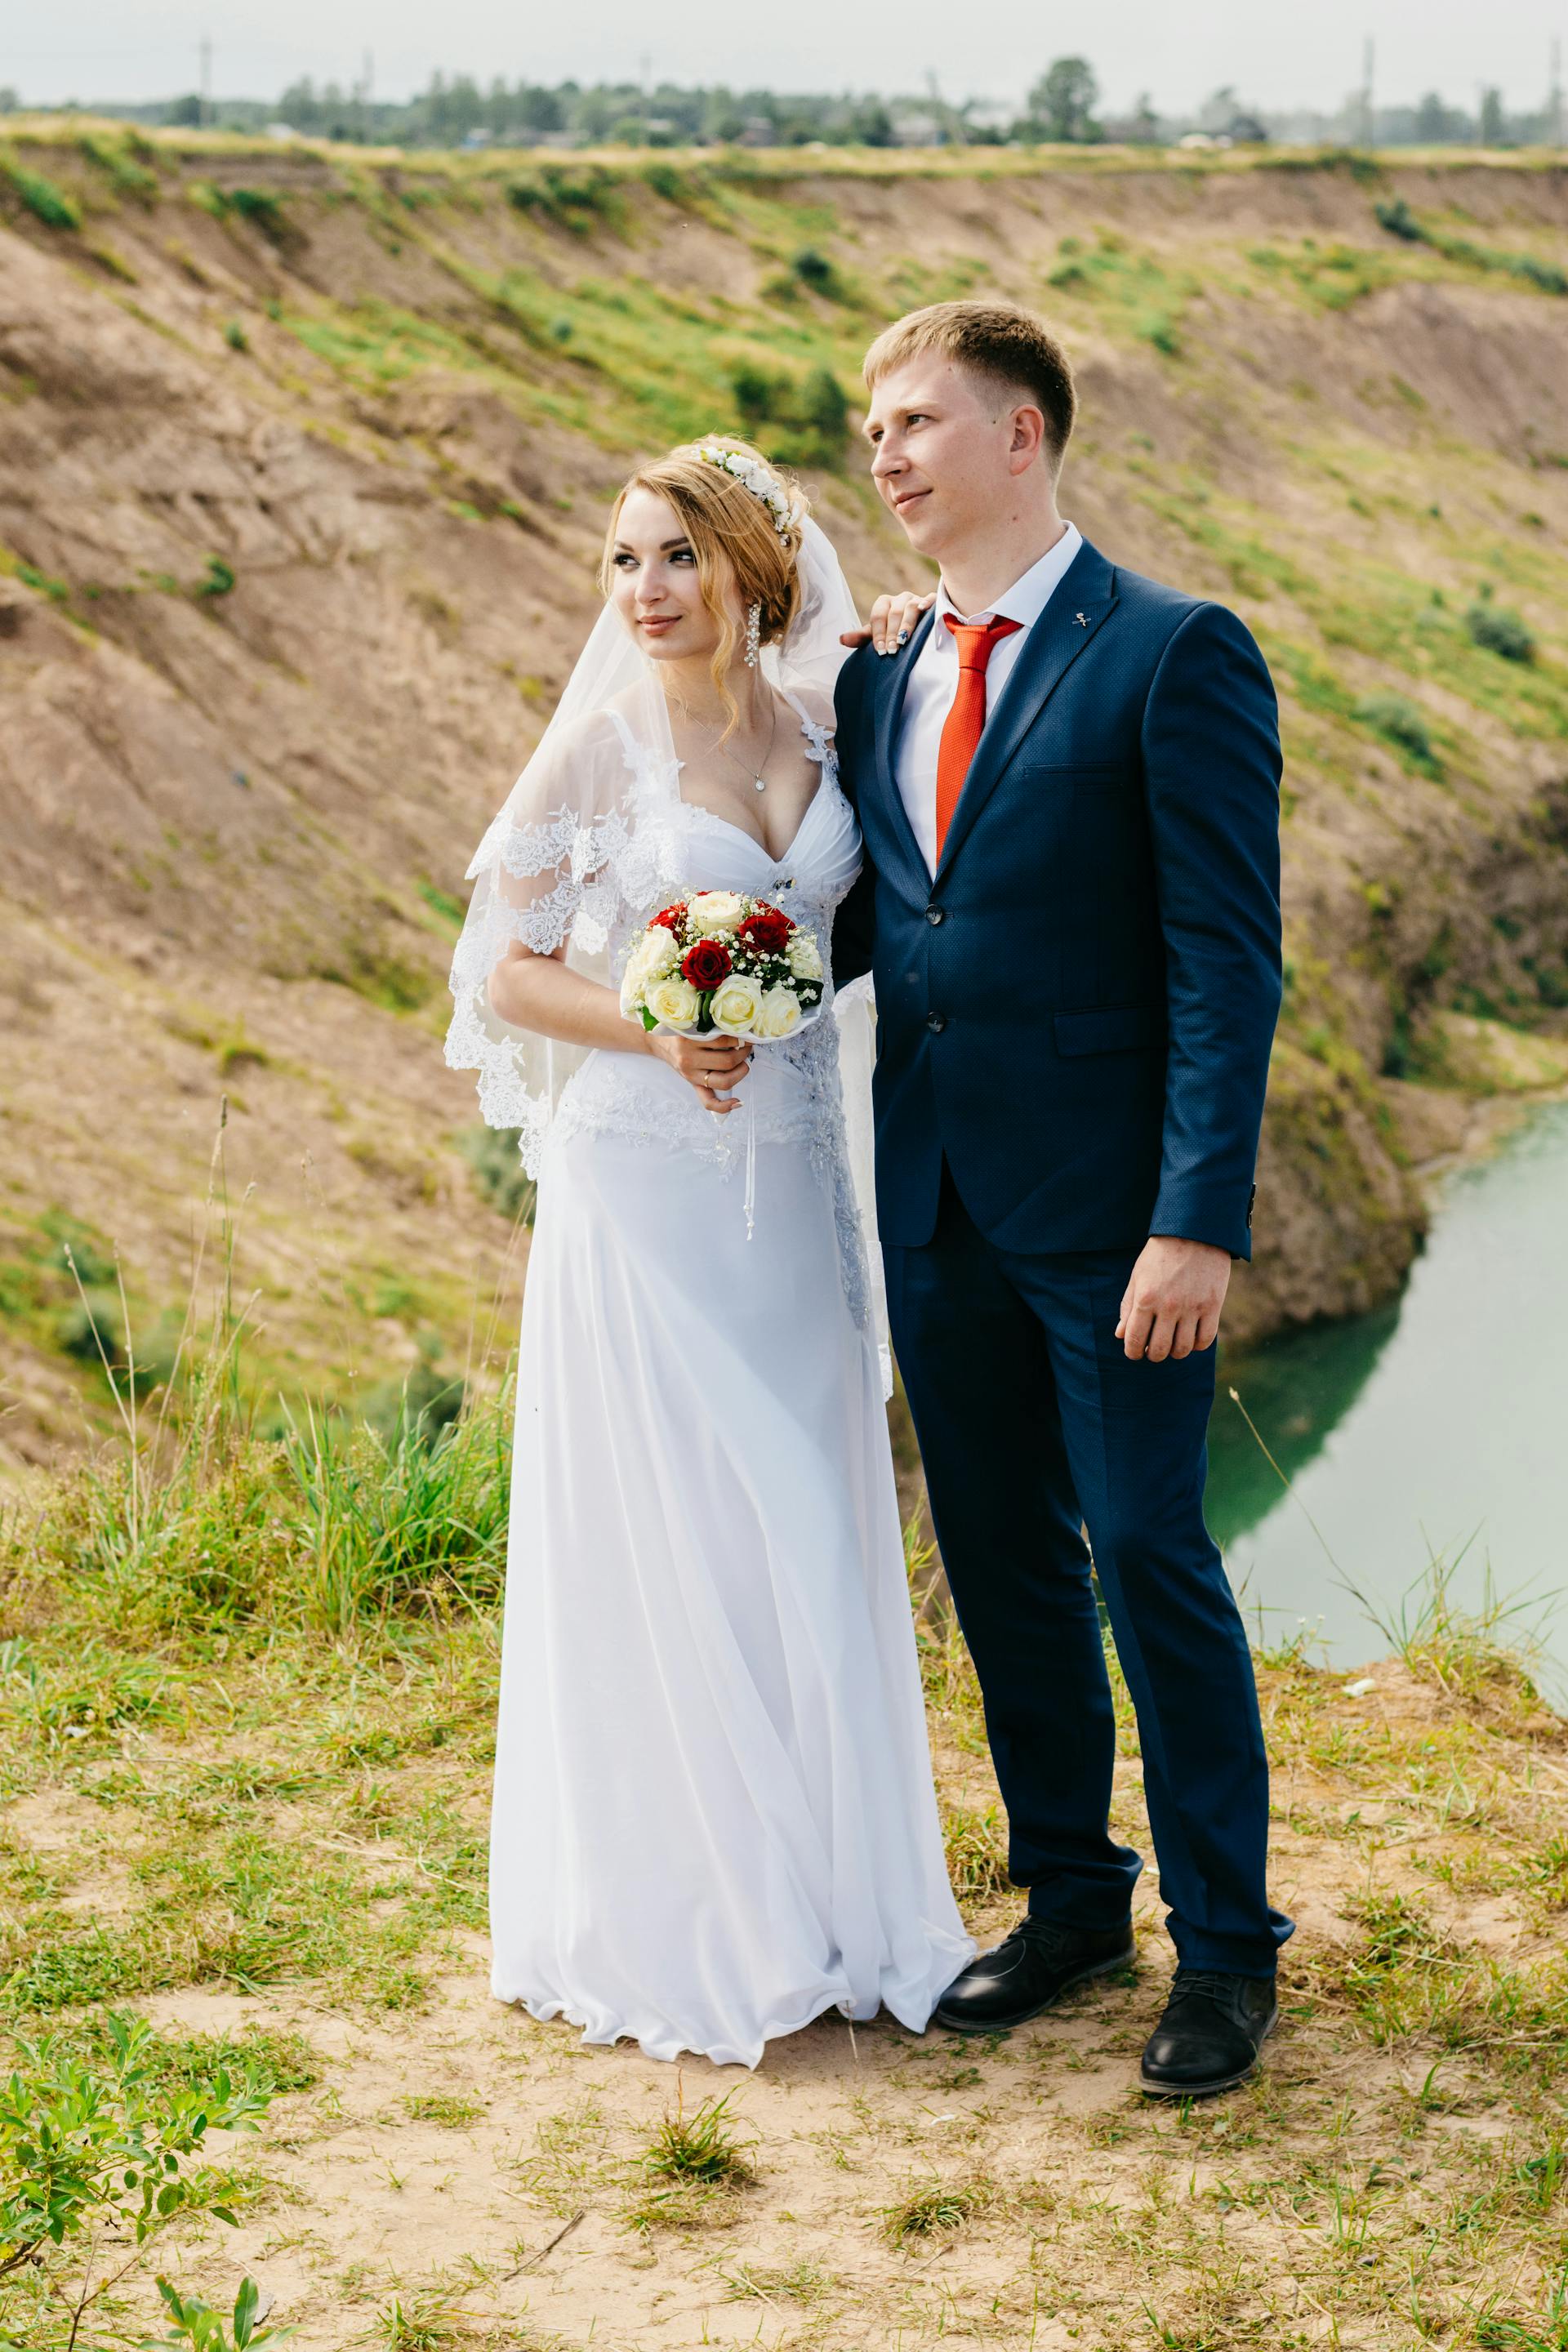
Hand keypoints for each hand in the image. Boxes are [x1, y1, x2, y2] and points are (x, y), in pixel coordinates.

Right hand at [649, 1029, 752, 1114]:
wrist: (657, 1042)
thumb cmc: (677, 1030)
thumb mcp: (692, 1024)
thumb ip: (711, 1028)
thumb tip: (740, 1033)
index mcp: (689, 1040)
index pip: (724, 1041)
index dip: (741, 1039)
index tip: (748, 1035)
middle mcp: (689, 1059)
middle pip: (727, 1061)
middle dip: (743, 1054)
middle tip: (748, 1047)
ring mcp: (691, 1075)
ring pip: (723, 1081)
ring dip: (741, 1072)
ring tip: (745, 1063)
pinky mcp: (692, 1084)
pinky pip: (708, 1101)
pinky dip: (724, 1105)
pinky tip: (737, 1102)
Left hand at [840, 588, 936, 656]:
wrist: (916, 632)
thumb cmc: (893, 634)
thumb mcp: (876, 636)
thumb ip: (860, 637)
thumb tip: (841, 639)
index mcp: (884, 604)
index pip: (878, 616)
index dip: (878, 633)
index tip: (881, 650)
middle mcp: (899, 599)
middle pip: (894, 612)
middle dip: (892, 633)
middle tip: (892, 650)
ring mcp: (916, 599)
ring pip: (911, 607)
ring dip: (906, 625)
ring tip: (904, 640)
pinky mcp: (931, 602)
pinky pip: (930, 599)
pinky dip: (927, 603)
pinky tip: (923, 609)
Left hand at [1116, 1236, 1230, 1361]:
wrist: (1194, 1232)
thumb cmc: (1160, 1254)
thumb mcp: (1137, 1276)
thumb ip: (1128, 1307)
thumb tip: (1120, 1335)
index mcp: (1145, 1298)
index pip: (1134, 1340)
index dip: (1133, 1352)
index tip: (1135, 1352)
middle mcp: (1168, 1306)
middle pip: (1159, 1350)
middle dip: (1153, 1355)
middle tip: (1153, 1349)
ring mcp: (1192, 1307)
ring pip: (1182, 1349)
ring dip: (1175, 1352)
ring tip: (1172, 1344)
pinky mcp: (1213, 1306)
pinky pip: (1205, 1340)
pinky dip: (1196, 1345)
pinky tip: (1191, 1338)